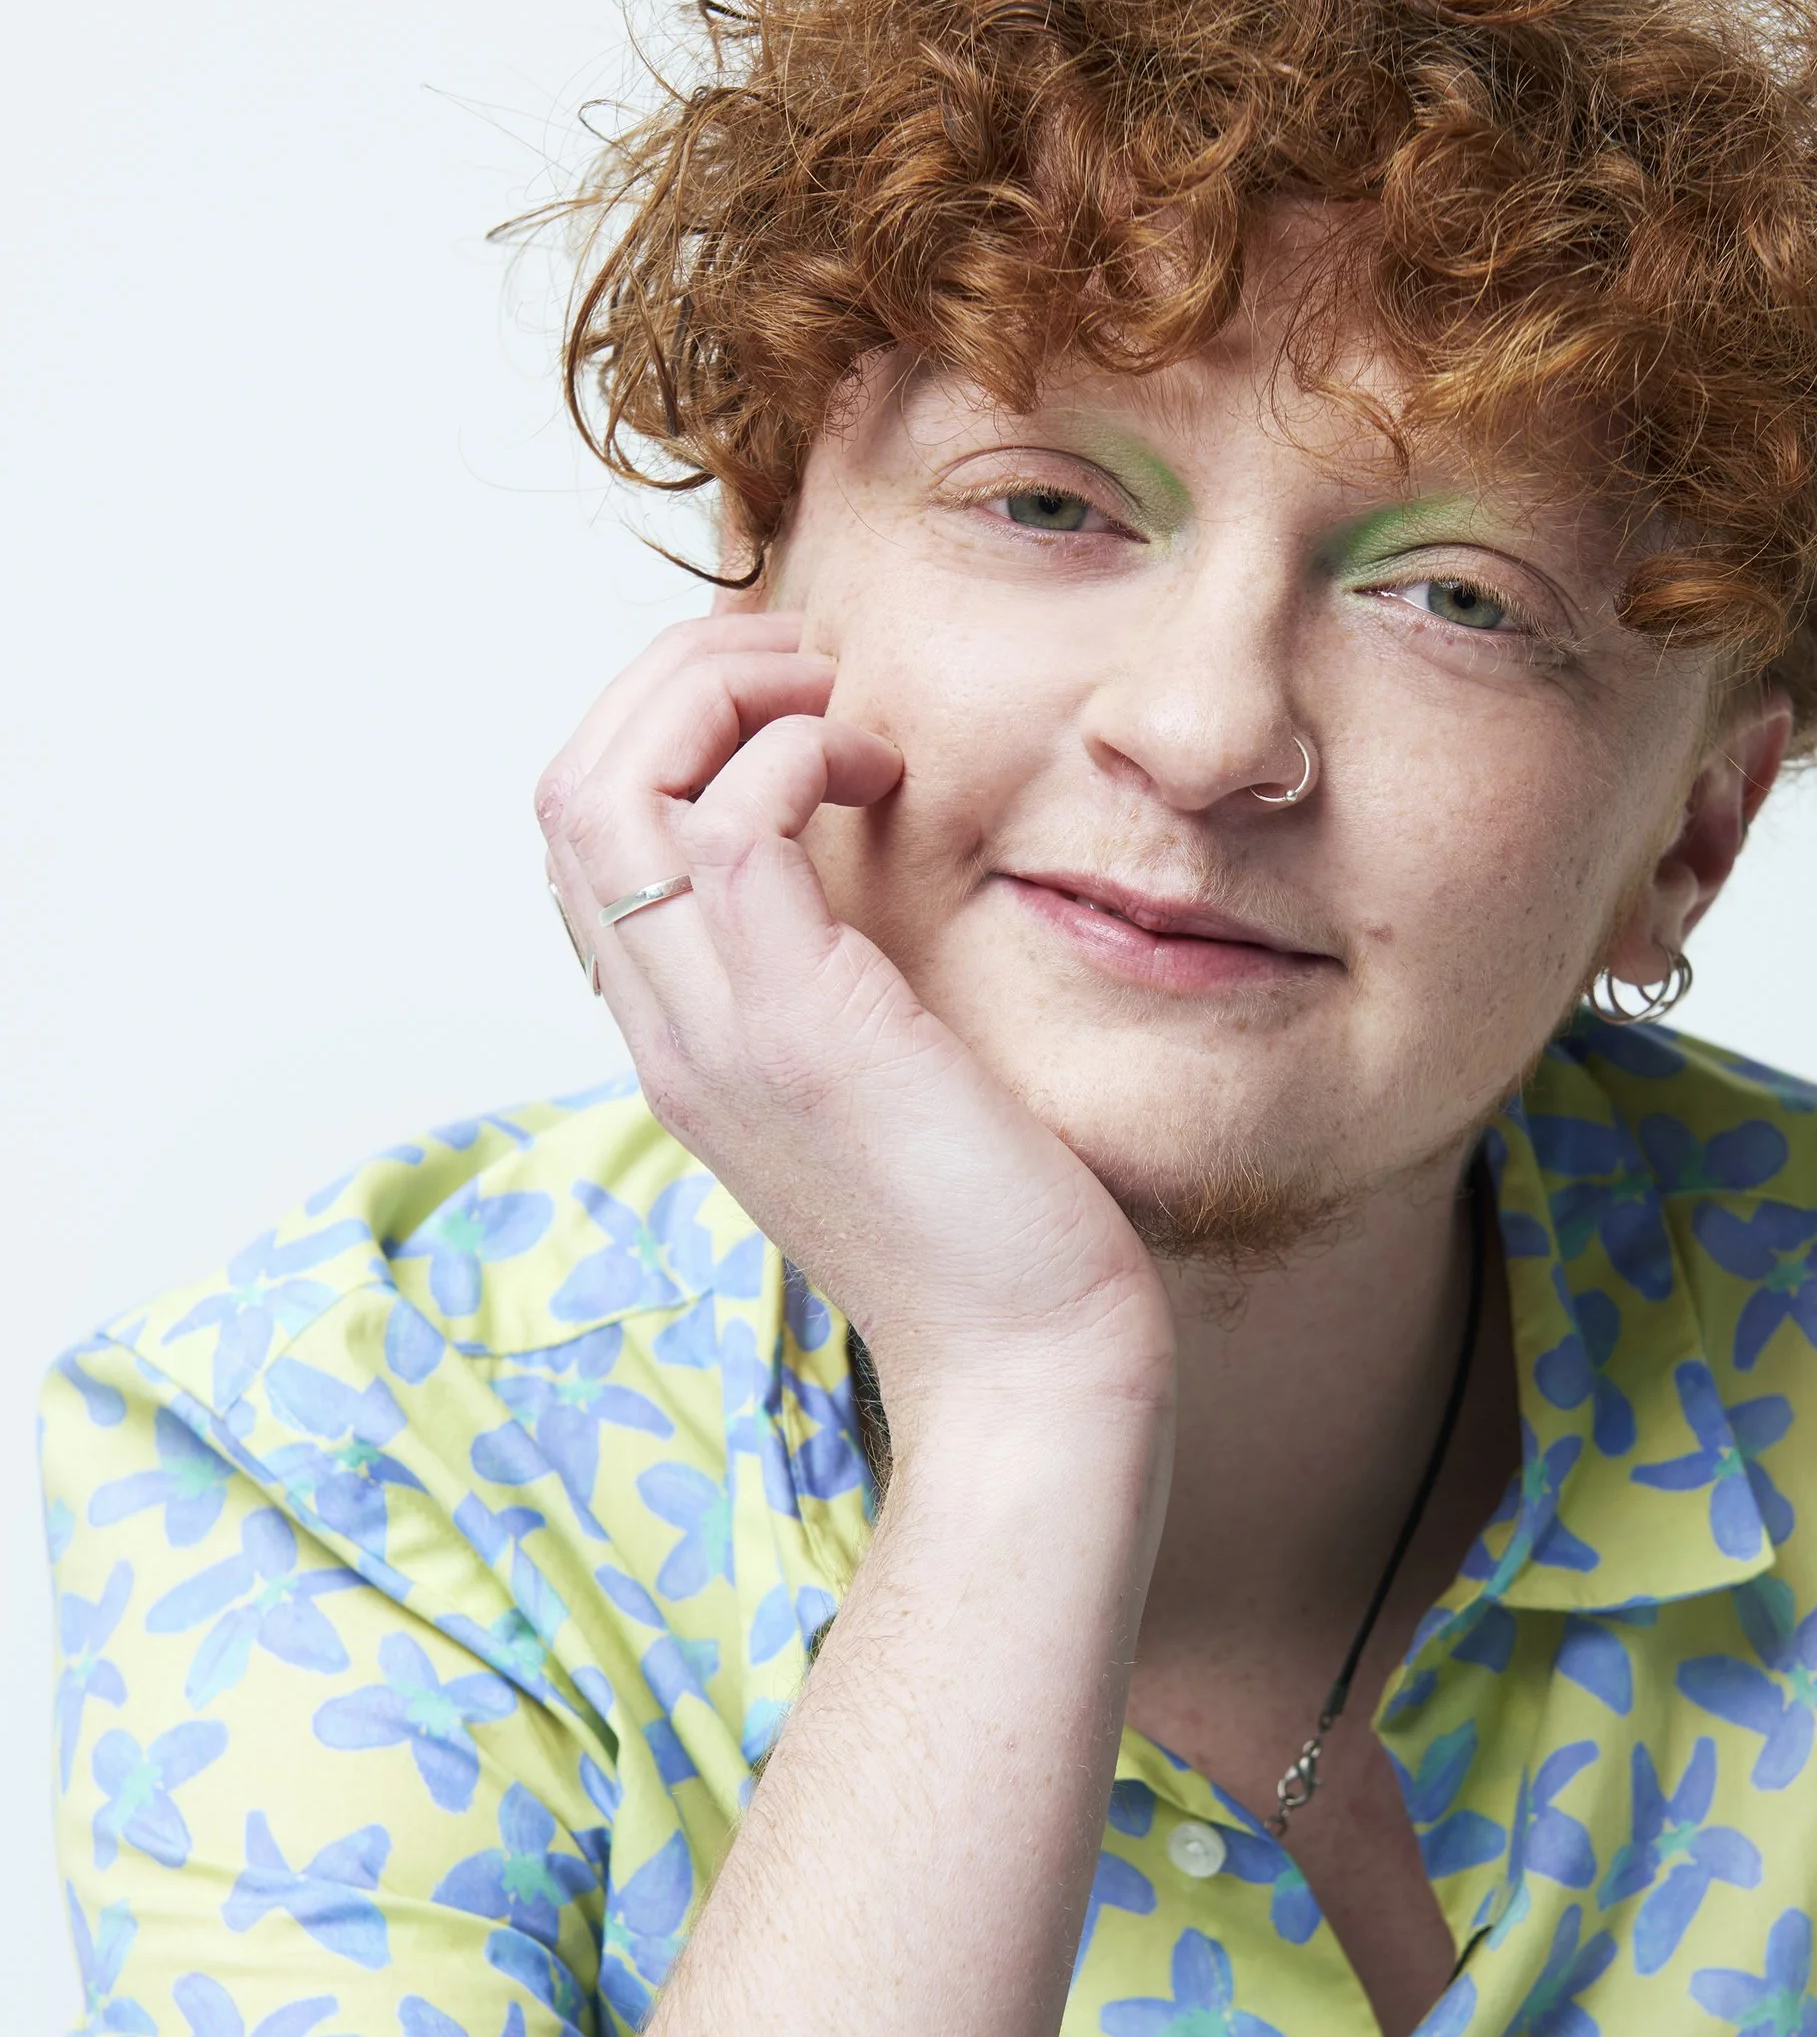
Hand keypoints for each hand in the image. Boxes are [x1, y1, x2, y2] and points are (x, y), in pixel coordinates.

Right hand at [536, 616, 1173, 1439]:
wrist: (1027, 1371)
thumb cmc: (990, 1234)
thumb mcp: (882, 1087)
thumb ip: (838, 988)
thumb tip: (870, 877)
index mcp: (680, 1043)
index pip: (582, 843)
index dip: (660, 729)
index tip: (784, 703)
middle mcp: (669, 1033)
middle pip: (568, 789)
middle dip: (672, 679)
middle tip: (802, 665)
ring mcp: (718, 1031)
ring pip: (612, 790)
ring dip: (721, 695)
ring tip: (833, 701)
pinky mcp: (802, 1027)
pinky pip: (729, 830)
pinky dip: (791, 759)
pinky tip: (877, 776)